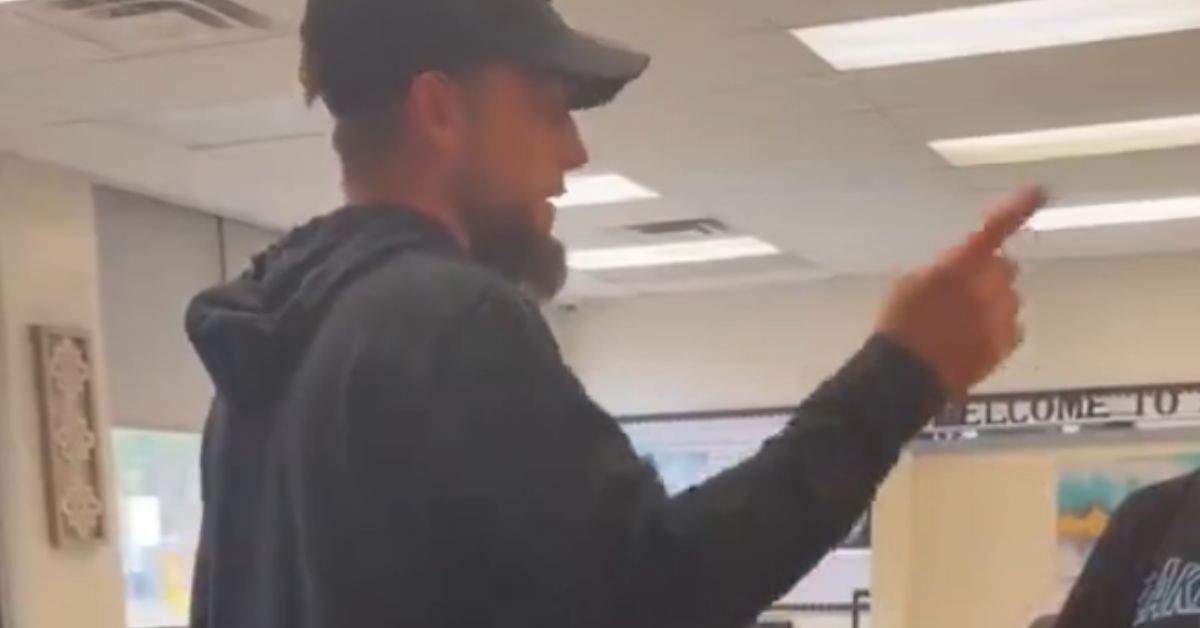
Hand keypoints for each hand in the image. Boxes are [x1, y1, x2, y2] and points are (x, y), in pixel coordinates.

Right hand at [876, 187, 1044, 398]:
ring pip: (1009, 298)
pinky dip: (996, 330)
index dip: (1018, 208)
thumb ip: (940, 272)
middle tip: (962, 291)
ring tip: (962, 323)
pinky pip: (1011, 328)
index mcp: (961, 265)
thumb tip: (956, 271)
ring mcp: (1002, 317)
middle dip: (990, 274)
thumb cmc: (899, 327)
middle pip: (1005, 268)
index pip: (995, 229)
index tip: (1038, 190)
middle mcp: (990, 287)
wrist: (907, 376)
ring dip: (992, 303)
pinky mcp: (1006, 344)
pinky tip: (972, 341)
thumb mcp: (908, 285)